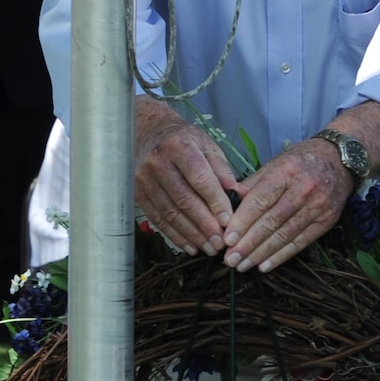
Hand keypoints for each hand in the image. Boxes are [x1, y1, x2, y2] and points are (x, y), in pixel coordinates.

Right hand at [134, 103, 234, 255]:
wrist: (148, 133)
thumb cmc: (184, 140)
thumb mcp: (207, 146)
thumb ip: (223, 171)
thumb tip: (241, 195)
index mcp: (179, 146)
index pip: (200, 178)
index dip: (215, 202)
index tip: (229, 221)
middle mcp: (158, 162)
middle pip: (184, 199)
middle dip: (204, 225)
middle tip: (220, 242)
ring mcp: (144, 179)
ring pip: (170, 213)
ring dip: (191, 234)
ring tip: (209, 248)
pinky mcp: (138, 193)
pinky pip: (157, 219)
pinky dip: (175, 235)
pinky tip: (190, 245)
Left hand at [222, 140, 354, 272]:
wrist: (340, 159)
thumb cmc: (301, 161)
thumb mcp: (275, 163)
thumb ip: (252, 184)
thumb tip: (228, 202)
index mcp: (286, 171)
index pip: (260, 200)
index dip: (242, 222)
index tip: (227, 239)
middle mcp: (304, 189)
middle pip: (271, 221)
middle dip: (248, 243)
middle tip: (230, 259)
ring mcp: (318, 206)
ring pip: (285, 235)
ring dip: (261, 253)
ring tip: (243, 265)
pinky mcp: (327, 220)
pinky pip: (301, 242)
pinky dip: (281, 256)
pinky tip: (265, 265)